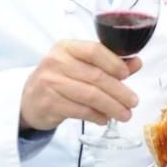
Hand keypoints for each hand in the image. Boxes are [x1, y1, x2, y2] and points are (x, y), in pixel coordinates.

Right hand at [19, 40, 141, 130]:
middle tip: (133, 102)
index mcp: (67, 47)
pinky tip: (105, 119)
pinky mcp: (48, 103)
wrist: (29, 99)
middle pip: (96, 76)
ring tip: (125, 114)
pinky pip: (79, 110)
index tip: (127, 75)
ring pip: (90, 95)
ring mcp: (49, 82)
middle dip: (119, 91)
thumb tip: (137, 63)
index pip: (95, 50)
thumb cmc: (61, 78)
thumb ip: (109, 63)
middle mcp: (56, 61)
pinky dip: (96, 116)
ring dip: (112, 107)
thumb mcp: (81, 65)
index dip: (114, 63)